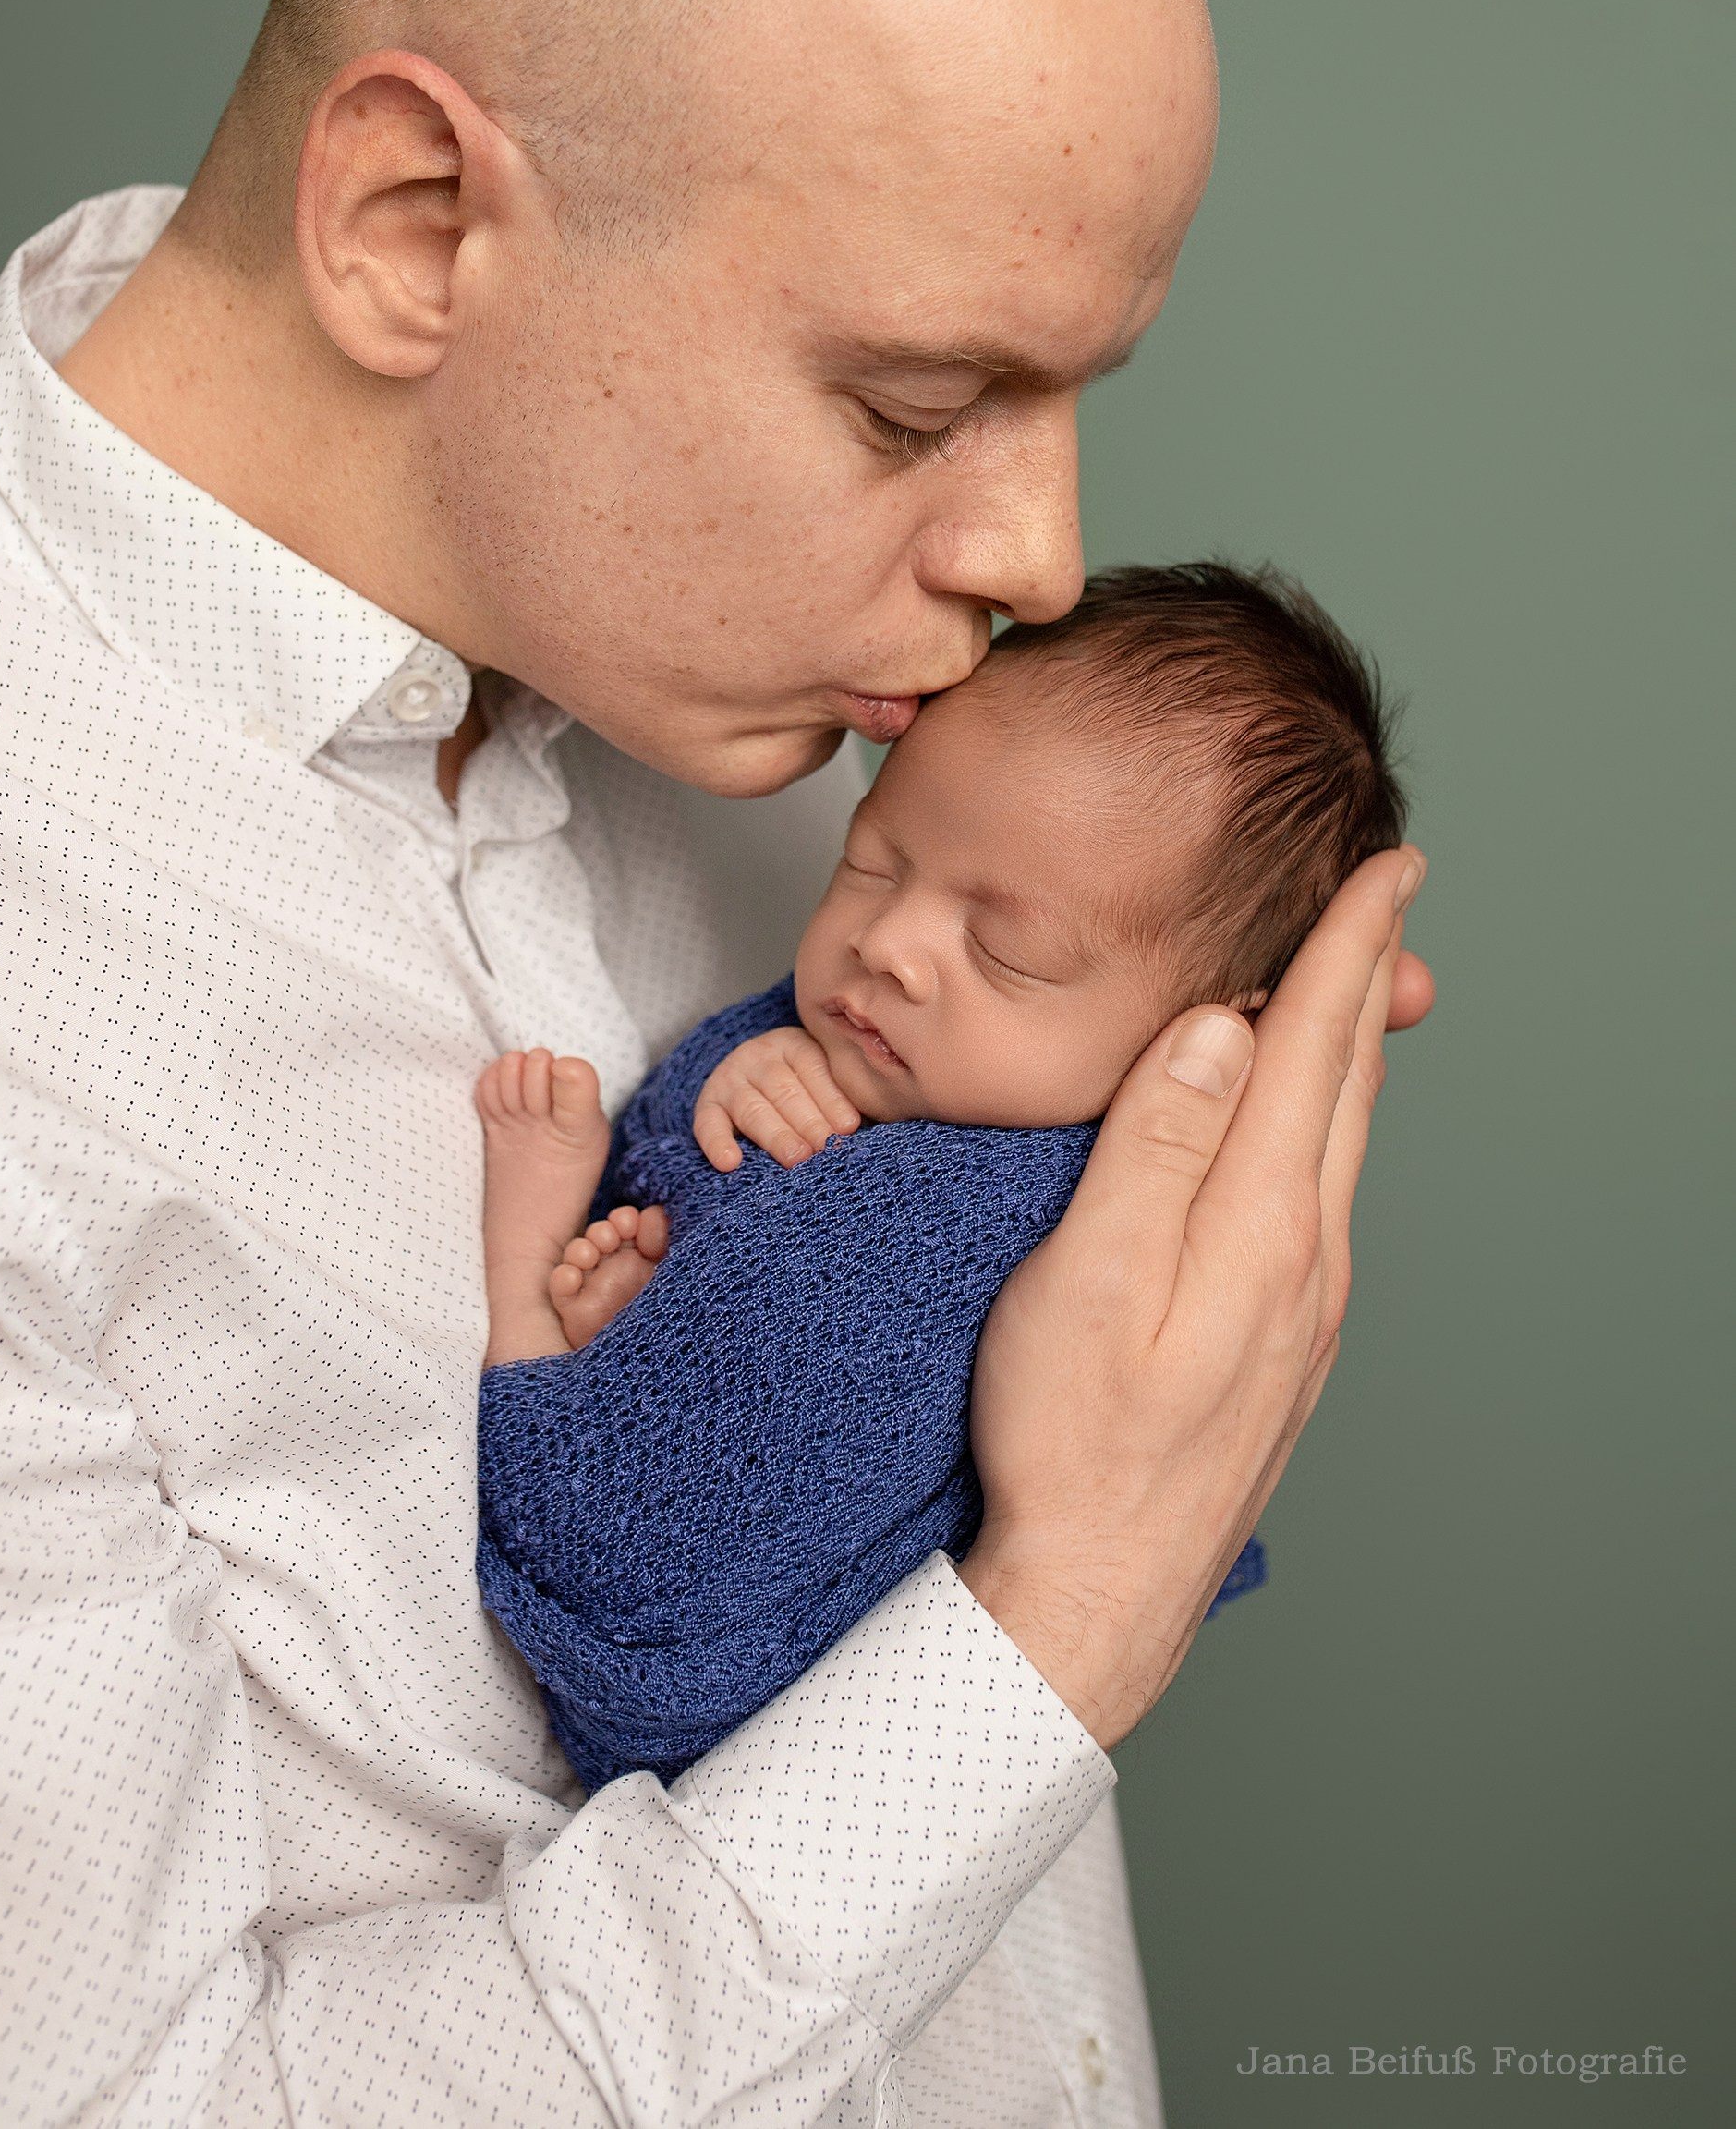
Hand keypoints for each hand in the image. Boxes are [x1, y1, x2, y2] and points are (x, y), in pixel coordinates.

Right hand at [692, 1025, 865, 1170]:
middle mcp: (758, 1055)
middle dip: (808, 1121)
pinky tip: (730, 1162)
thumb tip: (862, 1128)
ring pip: (752, 1108)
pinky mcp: (708, 1104)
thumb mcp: (827, 1081)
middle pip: (783, 1089)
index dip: (831, 1097)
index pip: (812, 1066)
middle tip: (825, 1147)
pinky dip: (717, 1143)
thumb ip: (845, 1098)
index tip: (850, 1126)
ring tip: (797, 1157)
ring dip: (776, 1135)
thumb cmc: (808, 1092)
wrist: (756, 1083)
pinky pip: (708, 1123)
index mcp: (793, 1044)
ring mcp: (729, 1078)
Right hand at [959, 845, 1428, 1748]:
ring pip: (1340, 1138)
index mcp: (1260, 1225)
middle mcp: (1306, 1256)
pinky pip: (1320, 1190)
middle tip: (1388, 892)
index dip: (1346, 946)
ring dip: (1349, 1044)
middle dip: (1366, 974)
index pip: (1311, 1048)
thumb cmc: (1071, 1441)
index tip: (1383, 869)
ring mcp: (1304, 1303)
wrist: (1100, 1591)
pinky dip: (1323, 1116)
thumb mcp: (1088, 1278)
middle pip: (1345, 1082)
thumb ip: (1155, 1144)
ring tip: (1355, 980)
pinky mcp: (1284, 1337)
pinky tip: (1305, 1121)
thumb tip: (1218, 1026)